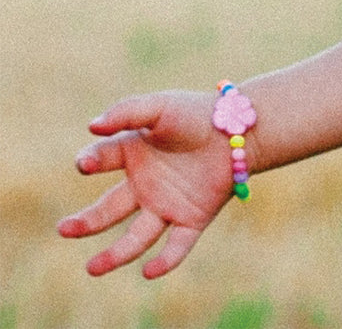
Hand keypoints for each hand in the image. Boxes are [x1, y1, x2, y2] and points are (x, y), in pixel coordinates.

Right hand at [57, 90, 233, 278]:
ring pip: (137, 236)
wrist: (240, 128)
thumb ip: (127, 112)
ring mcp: (167, 203)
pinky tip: (150, 270)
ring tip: (91, 269)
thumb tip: (92, 126)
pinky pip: (177, 245)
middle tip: (64, 229)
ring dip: (115, 255)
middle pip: (109, 209)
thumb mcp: (161, 106)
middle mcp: (145, 184)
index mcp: (133, 154)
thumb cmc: (197, 113)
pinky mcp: (193, 218)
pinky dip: (166, 260)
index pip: (102, 160)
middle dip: (86, 222)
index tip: (84, 163)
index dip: (91, 161)